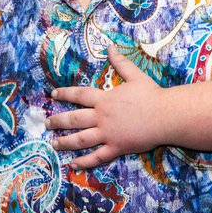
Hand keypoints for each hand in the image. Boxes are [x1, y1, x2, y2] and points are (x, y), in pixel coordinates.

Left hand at [46, 46, 165, 168]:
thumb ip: (121, 62)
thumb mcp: (135, 75)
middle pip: (74, 119)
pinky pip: (97, 157)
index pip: (79, 95)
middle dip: (58, 121)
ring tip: (54, 144)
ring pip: (81, 140)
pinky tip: (73, 165)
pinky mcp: (116, 148)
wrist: (164, 116)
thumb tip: (110, 47)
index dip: (65, 94)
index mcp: (104, 99)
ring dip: (65, 142)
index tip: (53, 95)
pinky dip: (84, 162)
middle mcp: (102, 117)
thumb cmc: (151, 95)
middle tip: (46, 123)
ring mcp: (108, 134)